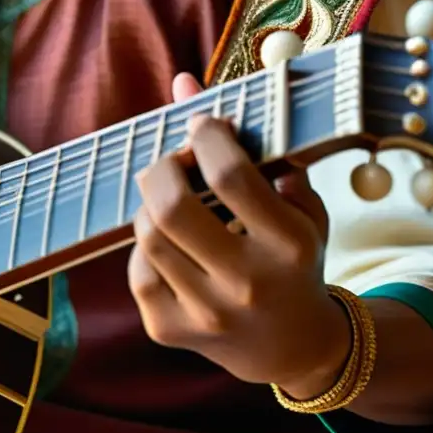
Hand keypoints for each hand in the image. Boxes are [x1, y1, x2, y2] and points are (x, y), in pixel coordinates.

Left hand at [127, 74, 350, 397]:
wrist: (292, 349)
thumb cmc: (294, 262)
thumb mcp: (296, 206)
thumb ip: (250, 145)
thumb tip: (182, 83)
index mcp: (289, 246)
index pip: (230, 176)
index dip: (205, 137)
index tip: (203, 125)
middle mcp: (247, 284)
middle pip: (171, 207)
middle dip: (161, 168)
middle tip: (169, 160)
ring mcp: (204, 313)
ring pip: (146, 235)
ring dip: (151, 206)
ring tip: (170, 200)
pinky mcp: (168, 331)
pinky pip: (136, 270)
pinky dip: (146, 247)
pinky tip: (169, 245)